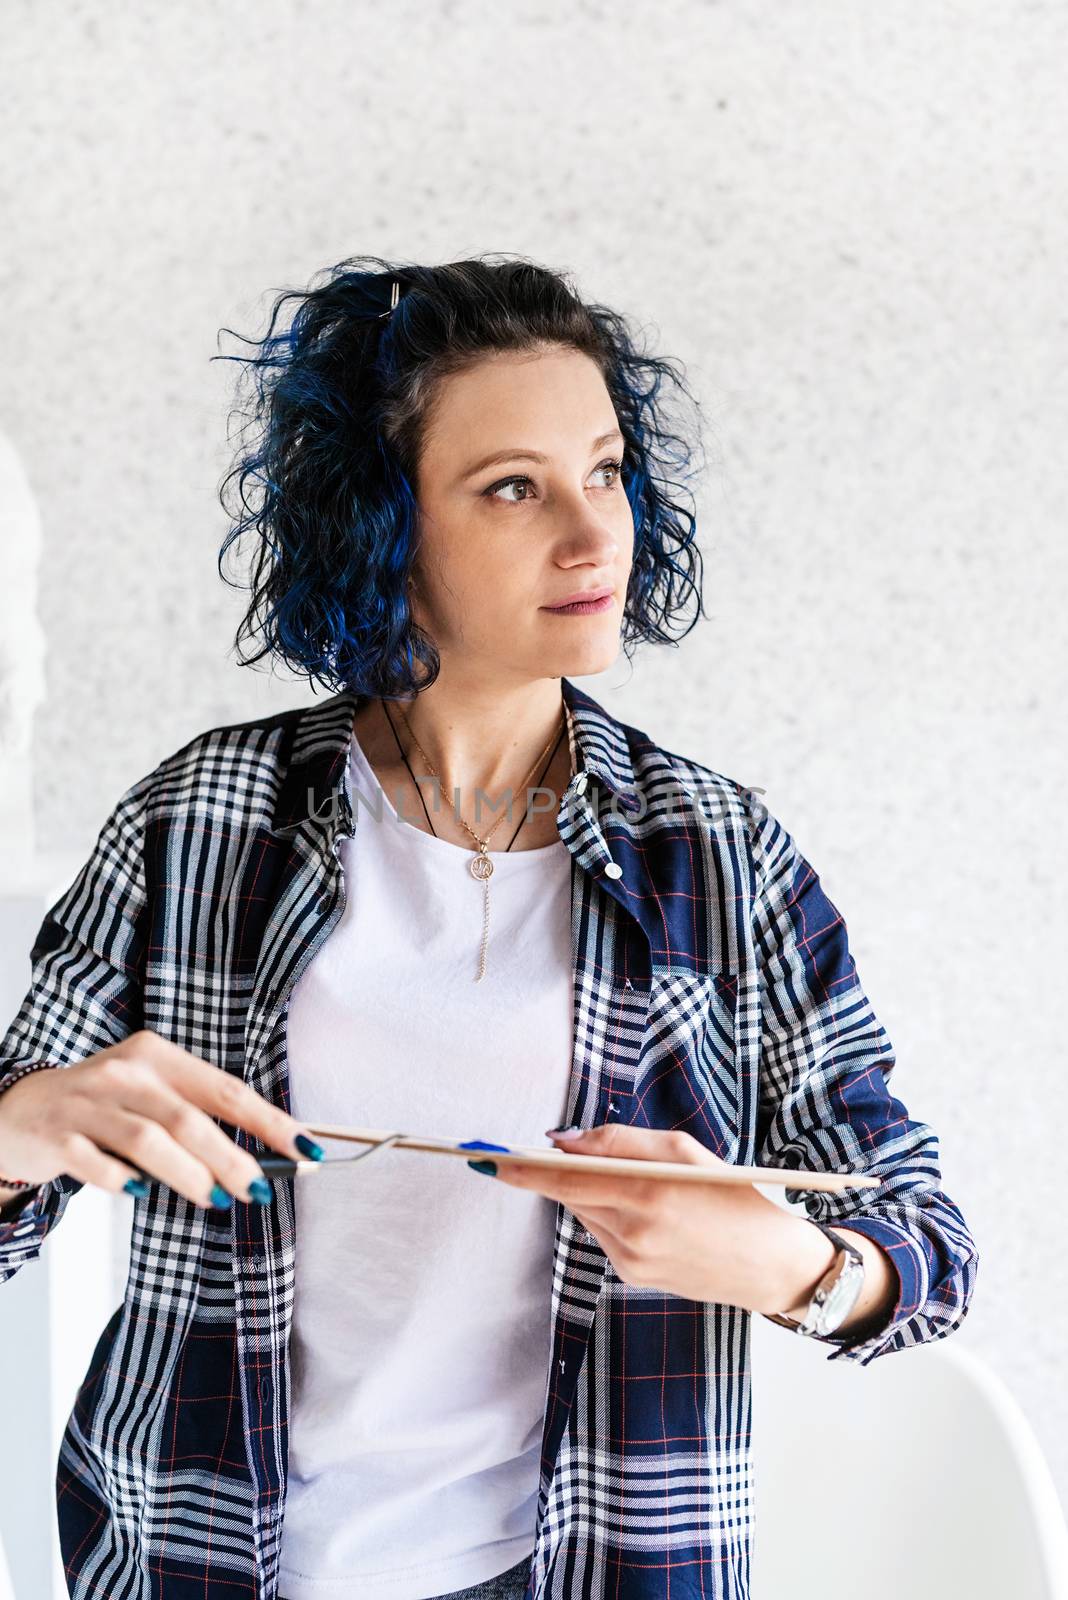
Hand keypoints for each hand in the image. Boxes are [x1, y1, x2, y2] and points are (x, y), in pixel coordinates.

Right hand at [0, 1029, 322, 1207]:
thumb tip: (260, 1158)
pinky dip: (124, 1180)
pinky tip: (141, 1192)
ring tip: (215, 1198)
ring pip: (148, 1140)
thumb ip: (195, 1117)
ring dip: (188, 1173)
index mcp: (157, 1055)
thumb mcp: (149, 1094)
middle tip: (258, 1188)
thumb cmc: (103, 1106)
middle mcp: (124, 1072)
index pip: (226, 1089)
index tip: (305, 1147)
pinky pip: (98, 1163)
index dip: (269, 1120)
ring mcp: (88, 1102)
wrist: (20, 1110)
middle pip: (189, 1117)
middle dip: (232, 1156)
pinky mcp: (59, 1136)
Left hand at [489, 1121, 823, 1313]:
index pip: (566, 1178)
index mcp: (648, 1193)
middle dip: (545, 1174)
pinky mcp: (632, 1277)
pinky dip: (607, 1213)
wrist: (768, 1264)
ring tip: (616, 1177)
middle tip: (513, 1155)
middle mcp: (633, 1232)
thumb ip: (620, 1142)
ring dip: (584, 1191)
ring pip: (584, 1213)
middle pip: (568, 1196)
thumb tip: (564, 1141)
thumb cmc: (733, 1195)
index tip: (490, 1157)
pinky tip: (638, 1207)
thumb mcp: (684, 1151)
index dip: (523, 1169)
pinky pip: (603, 1233)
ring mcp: (630, 1260)